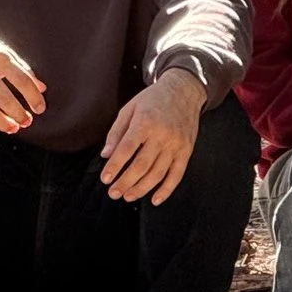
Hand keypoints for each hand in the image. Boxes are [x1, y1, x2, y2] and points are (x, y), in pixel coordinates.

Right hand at [0, 17, 46, 144]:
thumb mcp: (1, 51)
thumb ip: (22, 68)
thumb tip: (42, 88)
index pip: (22, 80)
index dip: (33, 97)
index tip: (40, 109)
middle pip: (5, 98)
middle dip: (18, 114)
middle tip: (27, 122)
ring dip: (3, 123)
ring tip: (13, 129)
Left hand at [99, 68, 204, 203]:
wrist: (184, 91)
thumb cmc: (153, 99)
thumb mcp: (130, 108)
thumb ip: (116, 132)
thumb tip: (106, 154)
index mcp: (145, 121)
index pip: (127, 148)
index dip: (115, 166)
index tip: (105, 178)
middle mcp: (162, 134)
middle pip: (142, 165)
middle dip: (125, 182)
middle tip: (113, 192)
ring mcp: (176, 144)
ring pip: (158, 173)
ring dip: (141, 188)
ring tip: (127, 196)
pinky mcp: (186, 151)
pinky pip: (176, 175)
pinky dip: (166, 190)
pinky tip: (155, 199)